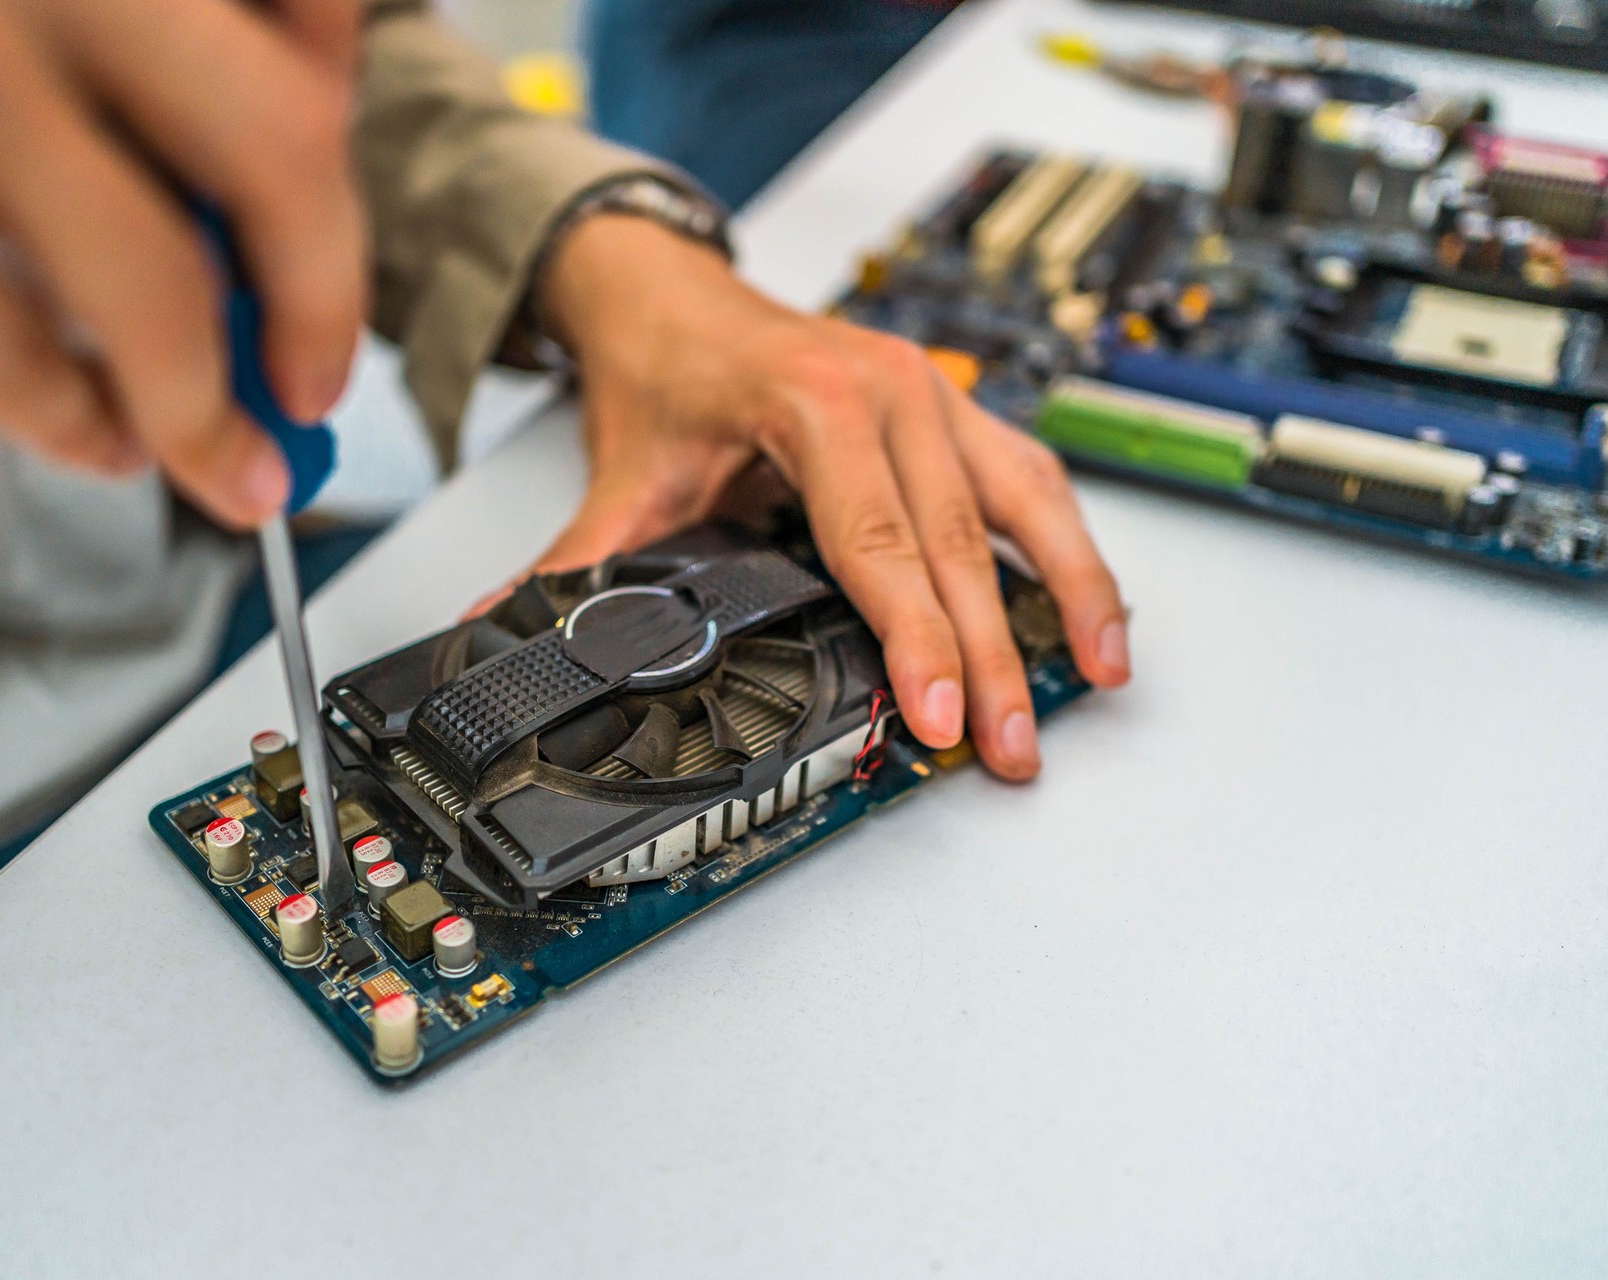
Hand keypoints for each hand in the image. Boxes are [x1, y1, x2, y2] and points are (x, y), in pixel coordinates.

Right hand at [0, 0, 365, 526]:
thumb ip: (112, 47)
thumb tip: (290, 161)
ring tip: (215, 456)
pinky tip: (84, 433)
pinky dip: (76, 424)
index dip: (327, 84)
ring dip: (207, 404)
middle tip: (318, 379)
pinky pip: (26, 357)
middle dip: (320, 286)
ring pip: (159, 278)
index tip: (324, 176)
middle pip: (276, 136)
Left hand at [531, 215, 1129, 781]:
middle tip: (1011, 742)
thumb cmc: (670, 369)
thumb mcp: (627, 472)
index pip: (879, 544)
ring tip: (1101, 677)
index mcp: (818, 403)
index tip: (939, 712)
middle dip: (993, 654)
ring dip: (1069, 595)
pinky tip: (1091, 608)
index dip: (915, 638)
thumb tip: (507, 634)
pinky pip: (1031, 477)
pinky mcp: (954, 409)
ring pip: (1026, 503)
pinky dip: (1069, 544)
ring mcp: (935, 394)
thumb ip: (584, 563)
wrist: (677, 293)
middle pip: (959, 542)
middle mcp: (896, 391)